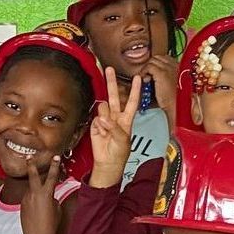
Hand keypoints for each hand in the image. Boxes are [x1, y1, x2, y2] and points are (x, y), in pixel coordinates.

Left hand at [20, 153, 61, 233]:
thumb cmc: (51, 225)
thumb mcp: (57, 209)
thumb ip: (52, 199)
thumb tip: (48, 196)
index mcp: (46, 194)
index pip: (52, 176)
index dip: (55, 166)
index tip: (56, 157)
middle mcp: (34, 194)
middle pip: (33, 176)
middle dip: (32, 165)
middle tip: (29, 157)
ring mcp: (26, 199)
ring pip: (31, 190)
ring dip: (36, 192)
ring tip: (42, 206)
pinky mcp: (22, 206)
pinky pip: (28, 199)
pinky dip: (33, 202)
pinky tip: (37, 212)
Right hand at [89, 67, 140, 186]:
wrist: (107, 163)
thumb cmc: (120, 153)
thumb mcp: (123, 140)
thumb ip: (113, 127)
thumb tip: (102, 118)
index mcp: (127, 119)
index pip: (131, 101)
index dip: (135, 89)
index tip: (138, 77)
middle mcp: (116, 116)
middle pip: (114, 96)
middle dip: (111, 82)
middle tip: (109, 69)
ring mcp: (105, 120)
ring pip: (103, 107)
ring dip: (105, 117)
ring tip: (107, 129)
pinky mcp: (95, 125)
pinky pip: (96, 119)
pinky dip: (99, 126)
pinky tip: (101, 134)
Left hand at [142, 54, 178, 127]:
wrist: (177, 107)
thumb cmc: (175, 100)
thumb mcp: (174, 86)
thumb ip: (167, 78)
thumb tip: (154, 75)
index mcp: (180, 67)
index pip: (165, 58)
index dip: (157, 65)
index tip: (152, 74)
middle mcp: (175, 65)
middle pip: (158, 58)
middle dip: (151, 66)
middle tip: (148, 77)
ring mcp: (168, 68)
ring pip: (152, 61)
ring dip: (147, 69)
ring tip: (146, 79)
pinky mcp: (161, 73)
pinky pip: (148, 66)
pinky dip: (144, 72)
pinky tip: (145, 80)